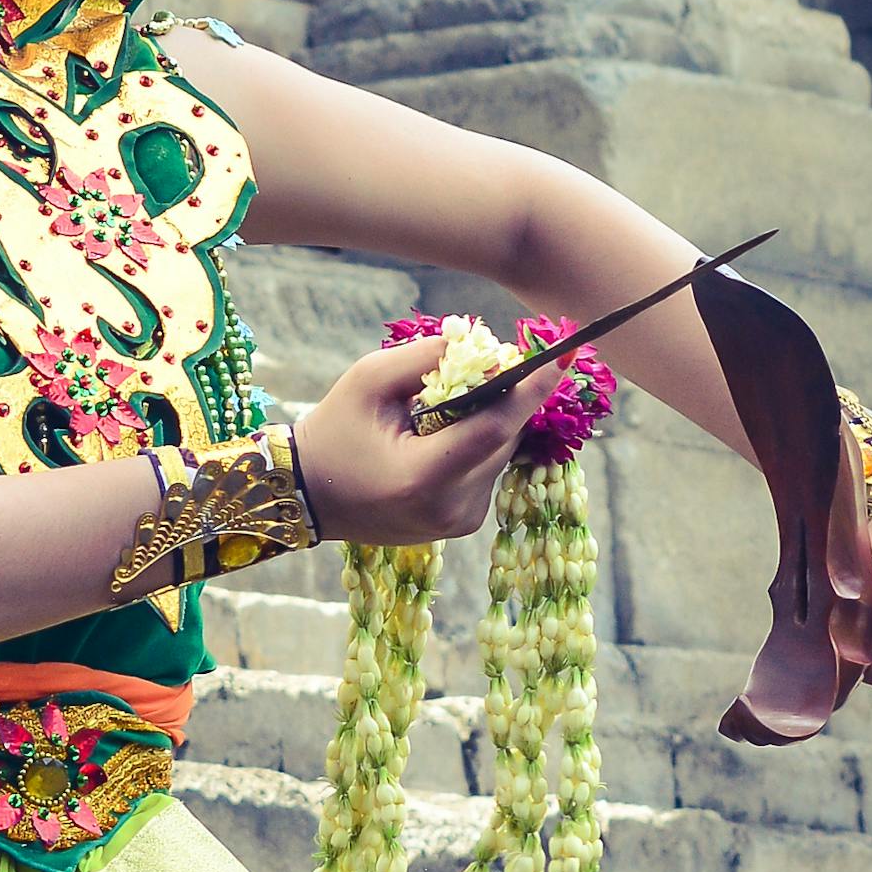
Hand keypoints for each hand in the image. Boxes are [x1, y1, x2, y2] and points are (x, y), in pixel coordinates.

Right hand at [295, 344, 537, 548]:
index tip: (562, 357)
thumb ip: (425, 357)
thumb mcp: (368, 380)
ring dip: (491, 419)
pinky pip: (489, 469)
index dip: (530, 391)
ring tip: (446, 405)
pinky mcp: (464, 524)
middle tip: (489, 362)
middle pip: (504, 439)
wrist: (309, 495)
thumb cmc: (333, 432)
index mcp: (422, 477)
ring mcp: (460, 522)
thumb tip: (485, 347)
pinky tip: (445, 434)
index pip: (495, 429)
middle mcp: (449, 508)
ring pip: (501, 453)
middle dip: (506, 396)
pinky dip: (479, 443)